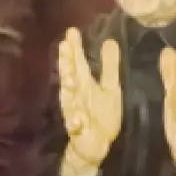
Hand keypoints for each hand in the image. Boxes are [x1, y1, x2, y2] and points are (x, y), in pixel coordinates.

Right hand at [57, 29, 122, 175]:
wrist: (97, 144)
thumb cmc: (101, 113)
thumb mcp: (110, 87)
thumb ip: (109, 66)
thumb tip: (110, 40)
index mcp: (84, 84)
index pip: (77, 63)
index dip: (74, 48)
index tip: (71, 31)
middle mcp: (76, 95)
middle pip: (69, 76)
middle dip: (67, 62)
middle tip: (64, 45)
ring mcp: (75, 112)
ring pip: (69, 98)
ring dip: (68, 87)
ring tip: (69, 75)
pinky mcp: (78, 130)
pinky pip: (76, 125)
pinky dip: (76, 121)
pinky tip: (78, 118)